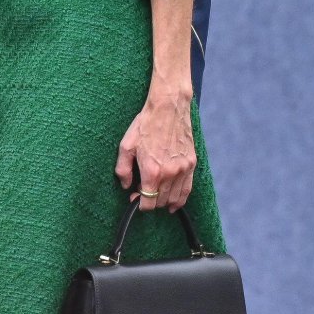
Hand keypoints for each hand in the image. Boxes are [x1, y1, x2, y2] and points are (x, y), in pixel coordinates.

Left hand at [115, 85, 195, 212]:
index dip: (140, 204)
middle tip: (142, 193)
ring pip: (174, 198)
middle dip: (150, 201)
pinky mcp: (191, 164)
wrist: (168, 108)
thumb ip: (123, 169)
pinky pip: (187, 189)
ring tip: (156, 198)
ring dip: (164, 202)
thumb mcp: (126, 146)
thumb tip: (126, 186)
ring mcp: (183, 169)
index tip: (134, 198)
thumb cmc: (145, 125)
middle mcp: (170, 174)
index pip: (148, 202)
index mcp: (152, 171)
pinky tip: (173, 202)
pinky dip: (180, 199)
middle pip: (160, 201)